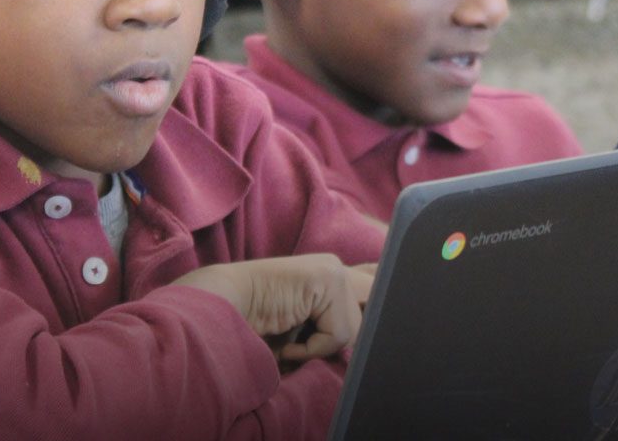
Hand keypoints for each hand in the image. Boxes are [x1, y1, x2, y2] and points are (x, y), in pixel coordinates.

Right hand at [173, 254, 374, 360]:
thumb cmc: (256, 325)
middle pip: (372, 314)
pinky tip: (287, 339)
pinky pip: (338, 334)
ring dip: (321, 347)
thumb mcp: (302, 328)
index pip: (375, 284)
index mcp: (331, 275)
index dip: (378, 296)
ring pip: (355, 331)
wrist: (221, 308)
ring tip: (291, 341)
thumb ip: (333, 327)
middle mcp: (337, 268)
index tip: (397, 300)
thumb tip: (368, 345)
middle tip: (312, 340)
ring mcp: (333, 270)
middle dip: (349, 335)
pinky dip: (311, 348)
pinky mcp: (327, 278)